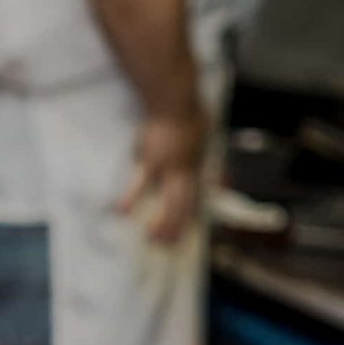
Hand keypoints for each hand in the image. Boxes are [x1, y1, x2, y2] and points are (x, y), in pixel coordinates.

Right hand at [119, 110, 207, 245]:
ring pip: (167, 199)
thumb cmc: (189, 113)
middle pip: (184, 204)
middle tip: (170, 245)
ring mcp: (167, 167)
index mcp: (198, 165)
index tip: (189, 232)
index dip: (194, 216)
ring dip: (162, 221)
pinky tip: (121, 212)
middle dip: (178, 226)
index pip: (198, 196)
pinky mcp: (149, 160)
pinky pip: (140, 183)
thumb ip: (210, 159)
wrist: (174, 99)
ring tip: (154, 239)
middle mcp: (185, 170)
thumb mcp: (208, 136)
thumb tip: (222, 182)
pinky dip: (131, 198)